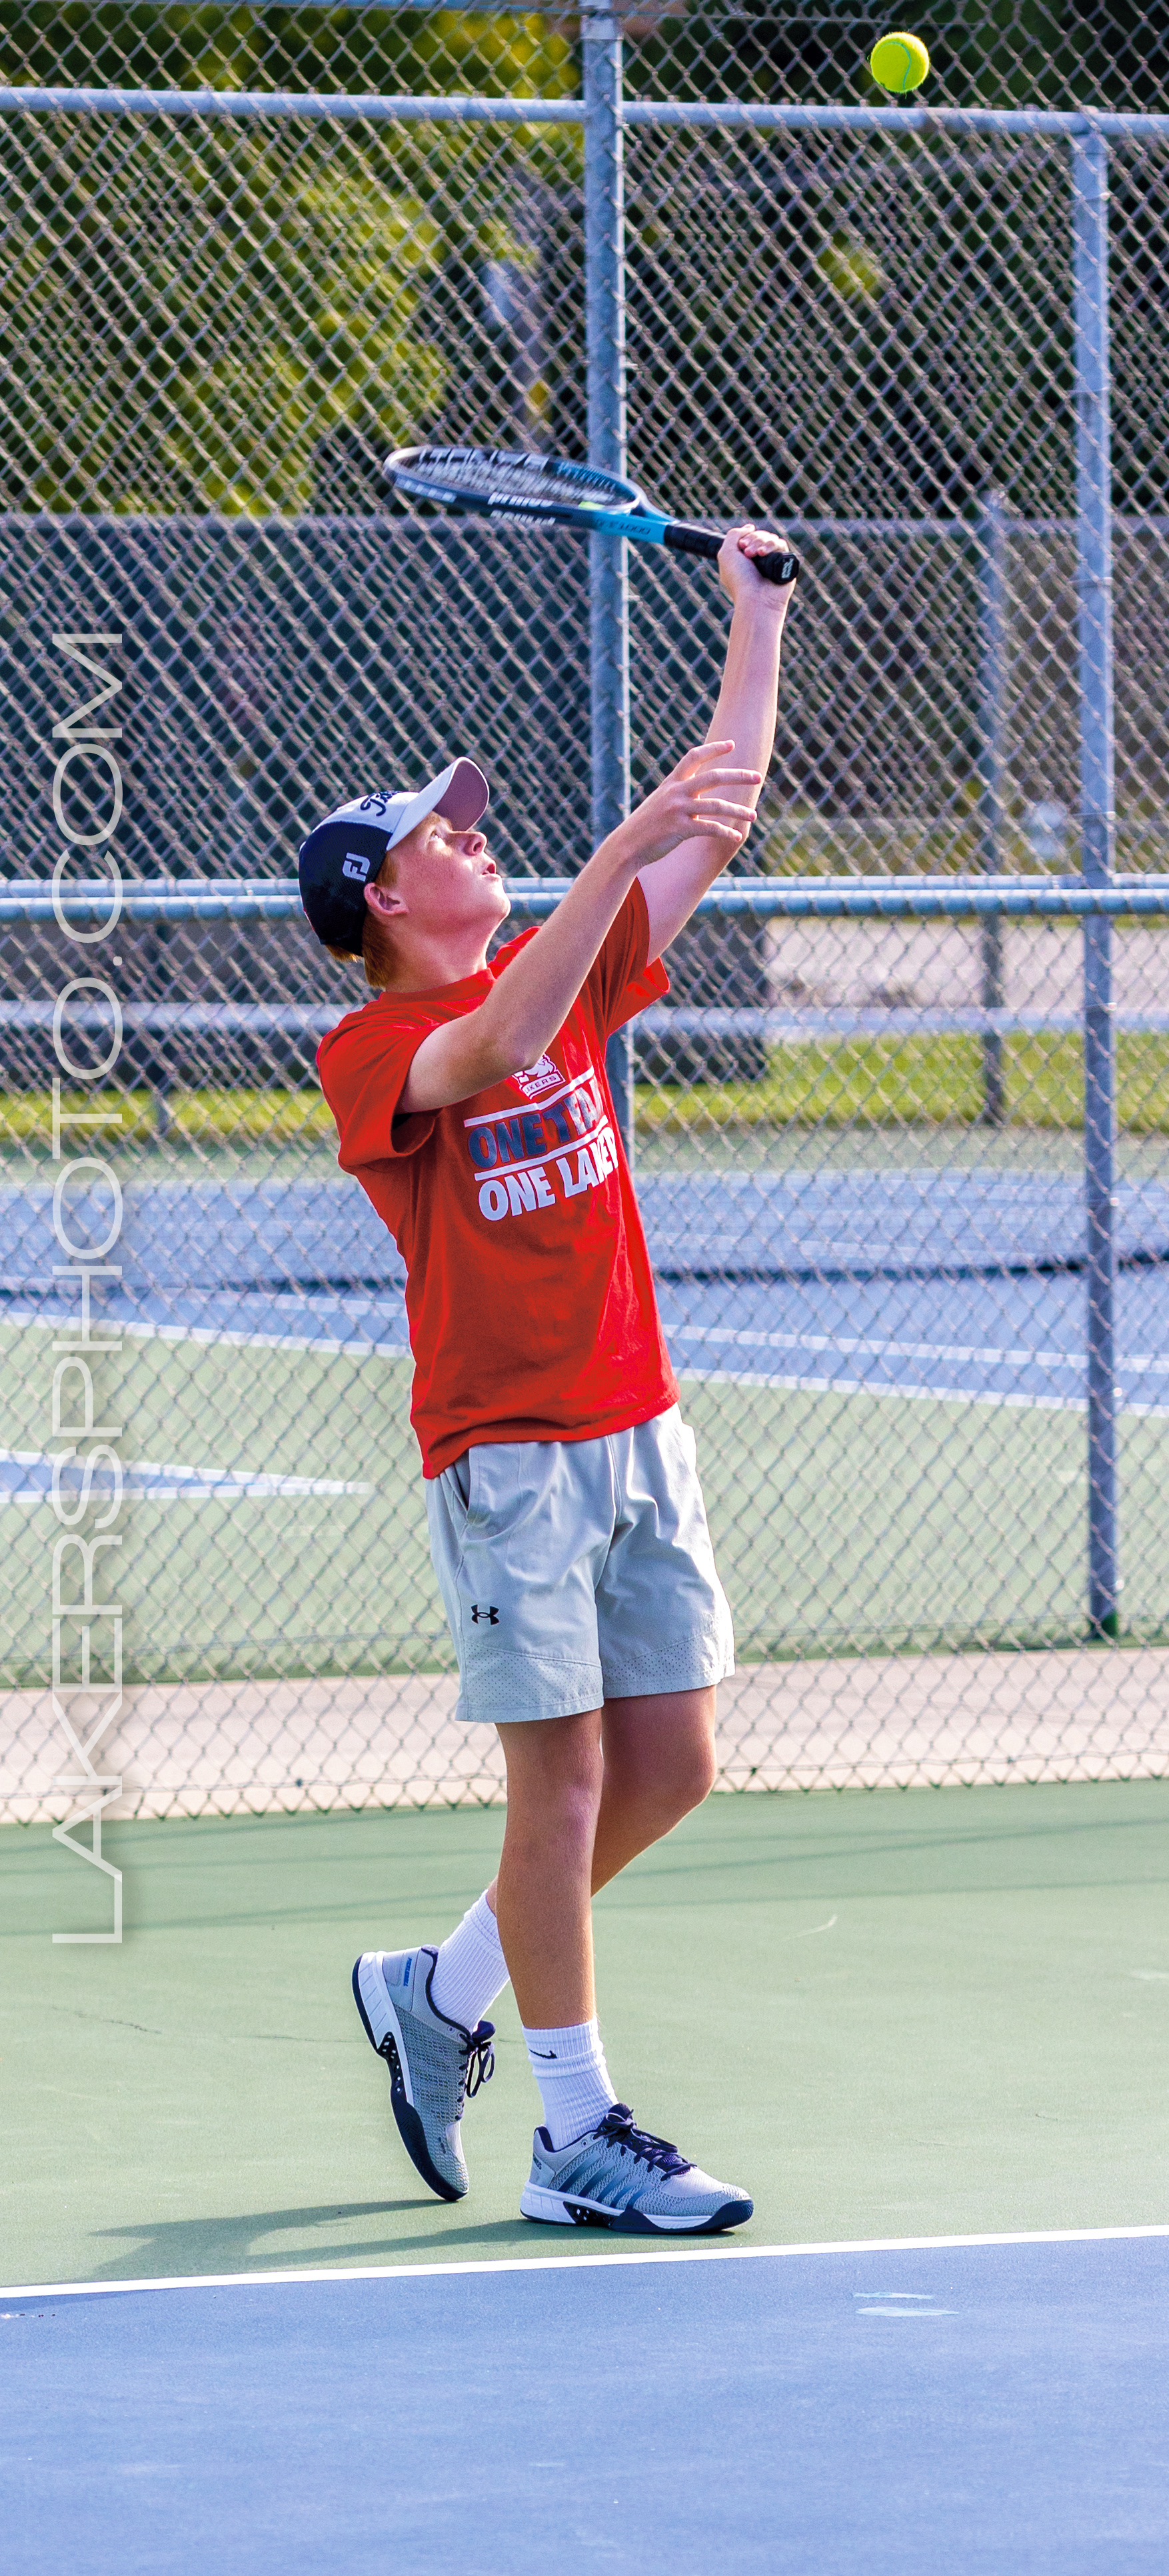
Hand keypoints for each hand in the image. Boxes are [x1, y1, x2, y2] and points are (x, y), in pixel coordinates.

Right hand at [615, 739, 761, 869]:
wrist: (627, 845)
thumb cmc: (646, 825)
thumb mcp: (660, 801)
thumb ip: (679, 793)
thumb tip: (699, 793)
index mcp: (672, 782)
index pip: (694, 757)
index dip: (714, 749)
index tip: (732, 744)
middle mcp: (676, 792)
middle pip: (713, 777)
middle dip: (738, 776)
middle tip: (758, 776)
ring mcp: (678, 810)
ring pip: (716, 805)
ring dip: (738, 810)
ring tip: (753, 815)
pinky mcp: (680, 829)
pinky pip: (709, 828)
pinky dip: (725, 832)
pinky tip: (736, 836)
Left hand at [718, 522, 795, 611]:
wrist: (756, 599)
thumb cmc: (739, 580)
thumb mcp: (726, 554)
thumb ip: (734, 535)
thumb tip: (750, 527)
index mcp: (745, 558)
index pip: (750, 536)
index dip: (747, 536)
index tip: (742, 546)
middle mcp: (759, 559)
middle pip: (761, 535)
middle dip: (754, 540)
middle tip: (748, 553)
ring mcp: (772, 561)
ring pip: (771, 539)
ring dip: (762, 542)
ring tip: (757, 554)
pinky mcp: (785, 564)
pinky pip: (782, 545)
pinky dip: (773, 546)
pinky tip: (765, 554)